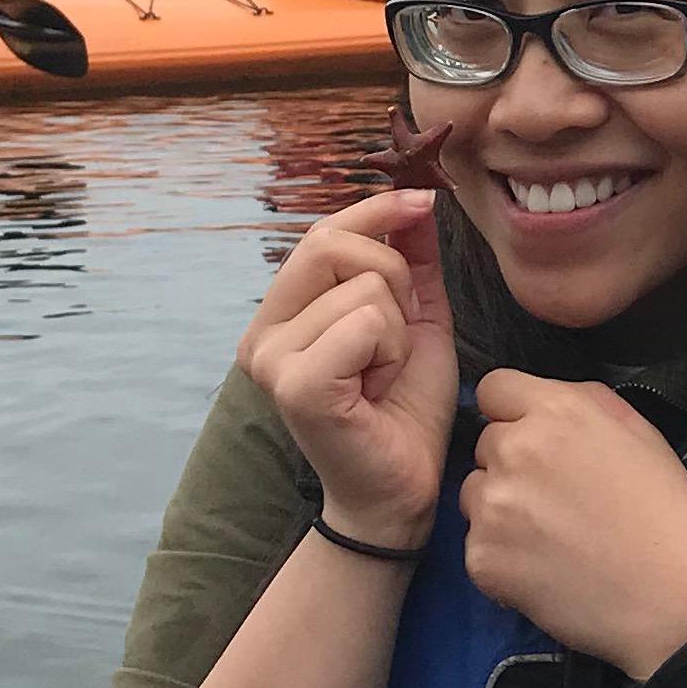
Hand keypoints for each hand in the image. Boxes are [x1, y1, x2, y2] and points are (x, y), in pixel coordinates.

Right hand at [239, 191, 457, 545]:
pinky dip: (391, 350)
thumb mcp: (414, 319)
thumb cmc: (404, 408)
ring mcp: (271, 359)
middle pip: (329, 243)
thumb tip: (418, 199)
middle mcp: (262, 333)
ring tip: (385, 372)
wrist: (403, 488)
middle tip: (401, 331)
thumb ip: (410, 260)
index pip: (320, 232)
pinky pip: (364, 323)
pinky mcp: (294, 385)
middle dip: (392, 275)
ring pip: (360, 286)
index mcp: (282, 314)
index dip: (374, 210)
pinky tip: (379, 387)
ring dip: (397, 328)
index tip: (424, 203)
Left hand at [462, 373, 686, 676]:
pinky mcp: (482, 558)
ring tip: (551, 537)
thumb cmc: (666, 513)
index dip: (513, 413)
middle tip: (555, 497)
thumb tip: (542, 400)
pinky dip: (503, 557)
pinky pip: (478, 545)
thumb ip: (583, 401)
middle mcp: (514, 450)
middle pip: (485, 444)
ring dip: (501, 509)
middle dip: (511, 463)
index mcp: (556, 412)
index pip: (493, 389)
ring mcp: (492, 506)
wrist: (673, 597)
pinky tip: (545, 569)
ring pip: (475, 494)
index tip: (532, 437)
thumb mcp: (640, 432)